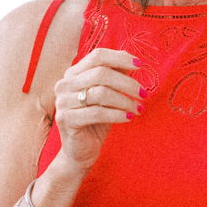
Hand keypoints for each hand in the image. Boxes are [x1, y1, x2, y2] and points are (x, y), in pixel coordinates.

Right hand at [50, 46, 142, 170]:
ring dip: (125, 101)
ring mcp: (62, 101)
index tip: (139, 65)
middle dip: (127, 83)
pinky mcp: (66, 119)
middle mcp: (64, 84)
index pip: (97, 56)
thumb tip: (131, 60)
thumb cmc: (96, 121)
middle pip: (101, 73)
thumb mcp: (108, 95)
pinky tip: (129, 118)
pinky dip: (117, 114)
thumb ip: (115, 76)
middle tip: (143, 94)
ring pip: (100, 93)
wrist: (81, 150)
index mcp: (73, 74)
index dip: (120, 57)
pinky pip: (97, 112)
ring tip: (138, 109)